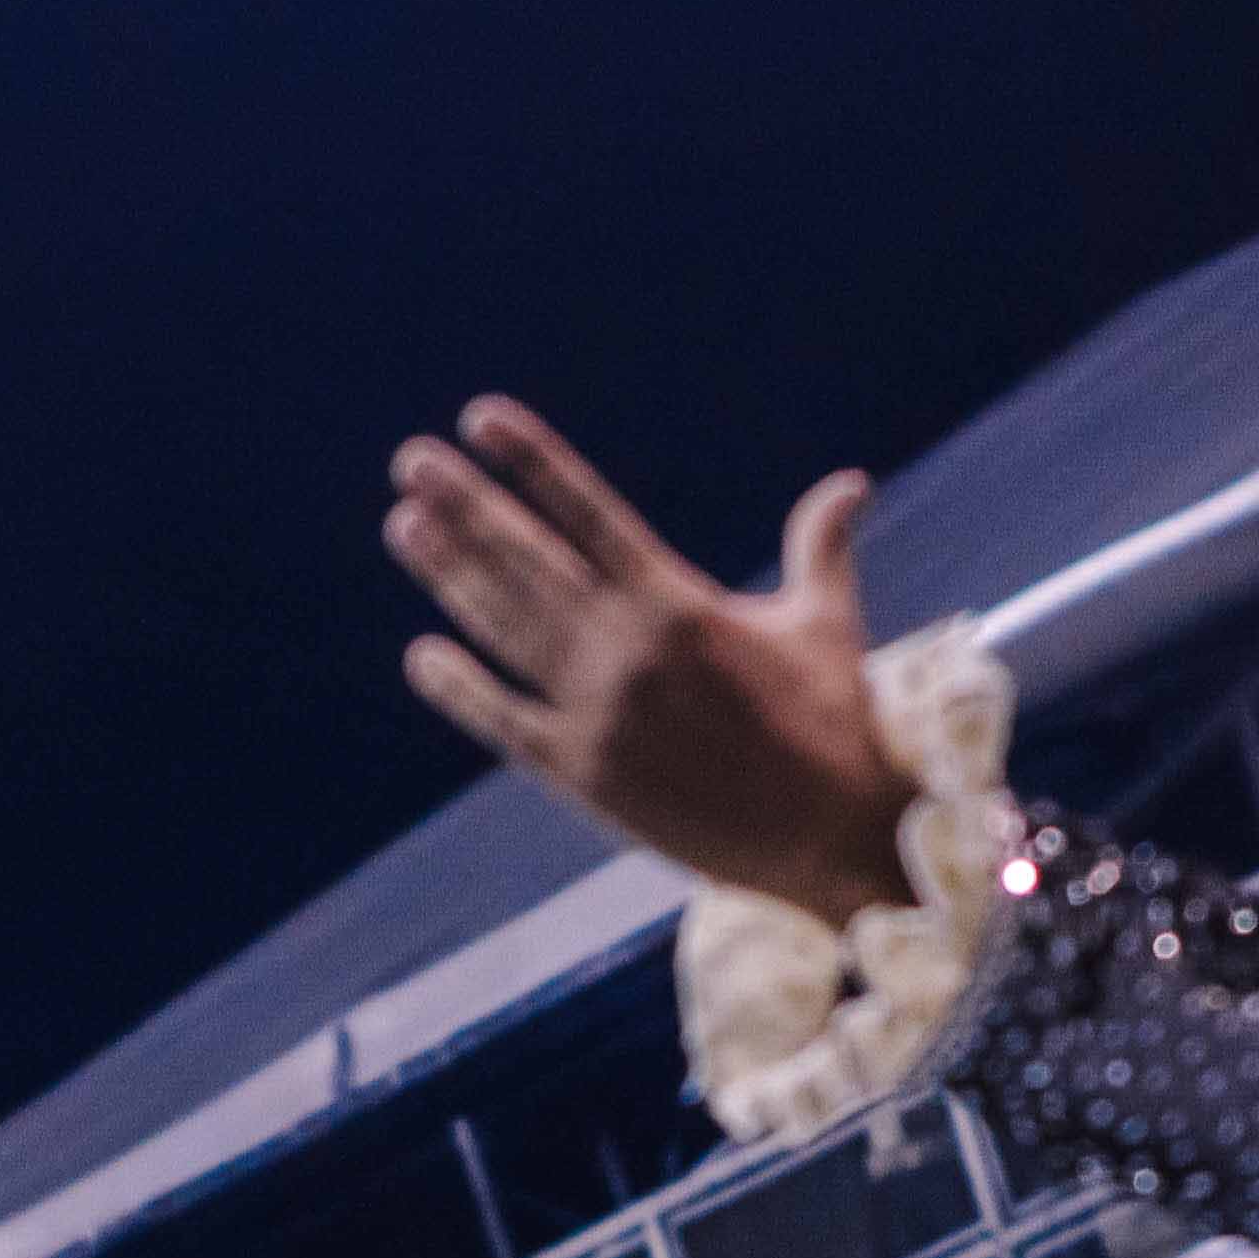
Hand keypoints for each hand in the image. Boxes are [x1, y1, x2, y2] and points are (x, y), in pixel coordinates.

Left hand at [386, 401, 917, 925]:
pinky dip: (461, 690)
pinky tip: (422, 658)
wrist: (830, 837)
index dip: (531, 462)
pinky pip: (505, 721)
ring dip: (450, 576)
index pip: (588, 512)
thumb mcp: (826, 623)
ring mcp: (597, 712)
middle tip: (413, 462)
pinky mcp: (583, 775)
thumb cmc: (834, 724)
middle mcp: (626, 648)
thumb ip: (819, 547)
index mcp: (678, 601)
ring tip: (406, 527)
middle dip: (466, 506)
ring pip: (505, 628)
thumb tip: (853, 483)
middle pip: (526, 560)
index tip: (481, 420)